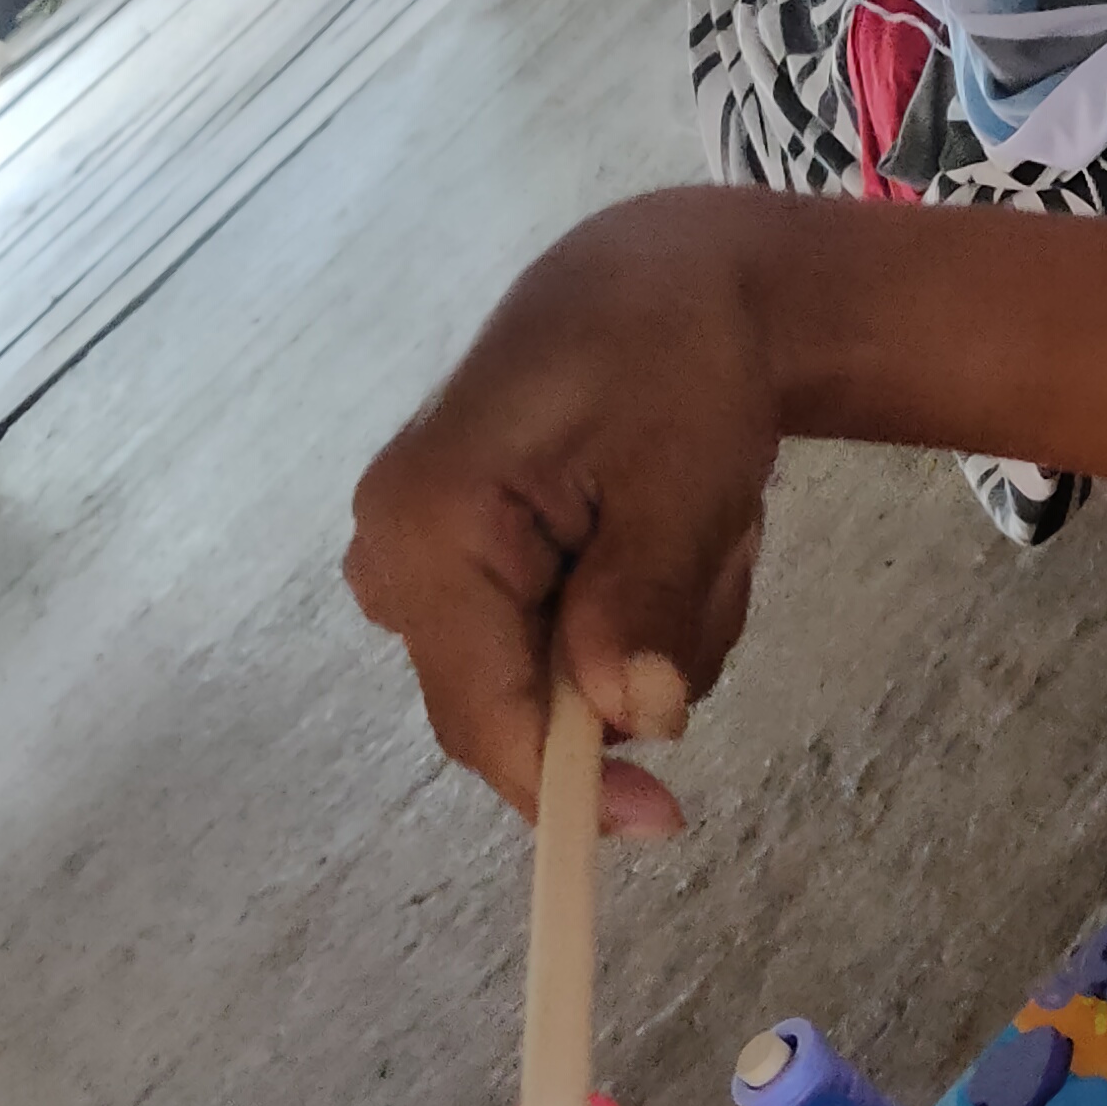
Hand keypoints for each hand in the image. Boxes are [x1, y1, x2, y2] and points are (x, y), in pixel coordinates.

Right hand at [344, 189, 779, 829]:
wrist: (660, 282)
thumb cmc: (672, 357)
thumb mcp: (684, 476)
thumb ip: (647, 601)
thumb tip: (630, 720)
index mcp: (430, 523)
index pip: (485, 711)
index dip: (568, 785)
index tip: (659, 823)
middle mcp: (395, 552)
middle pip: (516, 704)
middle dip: (632, 661)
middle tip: (711, 557)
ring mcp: (416, 561)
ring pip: (551, 682)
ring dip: (649, 628)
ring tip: (691, 527)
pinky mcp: (456, 566)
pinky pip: (552, 647)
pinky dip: (629, 611)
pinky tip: (656, 528)